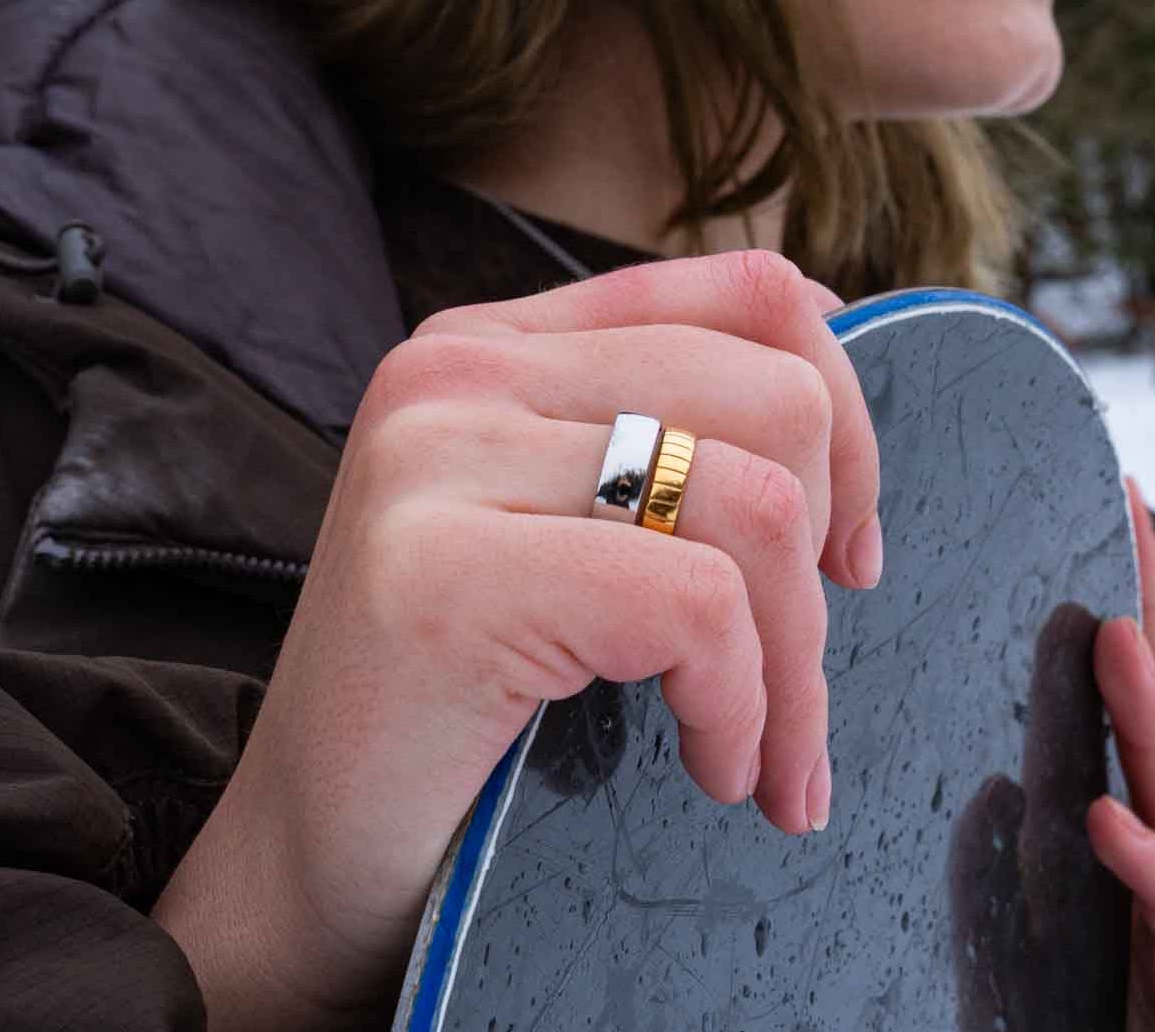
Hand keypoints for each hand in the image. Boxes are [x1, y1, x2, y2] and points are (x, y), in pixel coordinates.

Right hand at [151, 251, 880, 1029]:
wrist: (307, 863)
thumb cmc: (468, 700)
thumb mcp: (576, 525)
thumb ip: (672, 436)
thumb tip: (837, 376)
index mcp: (502, 342)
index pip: (747, 292)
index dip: (846, 418)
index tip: (847, 548)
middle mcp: (462, 369)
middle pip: (778, 395)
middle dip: (825, 559)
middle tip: (795, 674)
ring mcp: (440, 458)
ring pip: (756, 503)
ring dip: (793, 662)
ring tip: (758, 748)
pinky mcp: (444, 574)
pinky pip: (696, 604)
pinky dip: (740, 705)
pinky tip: (712, 767)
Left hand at [945, 480, 1154, 1031]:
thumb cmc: (1126, 1023)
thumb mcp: (1065, 933)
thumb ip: (1031, 861)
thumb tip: (997, 789)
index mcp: (1154, 834)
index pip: (1142, 699)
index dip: (1133, 605)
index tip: (1118, 513)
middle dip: (1154, 614)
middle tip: (1129, 517)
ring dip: (1144, 712)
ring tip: (1109, 634)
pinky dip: (1146, 863)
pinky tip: (1107, 819)